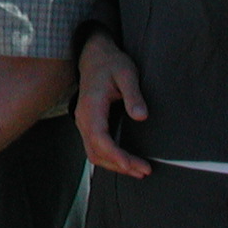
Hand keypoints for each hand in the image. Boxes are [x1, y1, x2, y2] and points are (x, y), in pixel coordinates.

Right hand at [74, 31, 151, 177]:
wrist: (95, 57)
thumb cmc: (111, 64)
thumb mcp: (127, 74)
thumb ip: (134, 95)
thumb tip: (141, 117)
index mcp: (91, 106)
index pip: (99, 138)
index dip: (114, 154)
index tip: (131, 164)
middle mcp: (83, 118)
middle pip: (96, 152)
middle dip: (120, 165)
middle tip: (144, 170)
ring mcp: (83, 122)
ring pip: (94, 154)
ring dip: (115, 165)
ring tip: (138, 170)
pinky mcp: (89, 125)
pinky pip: (95, 148)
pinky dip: (110, 158)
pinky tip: (126, 162)